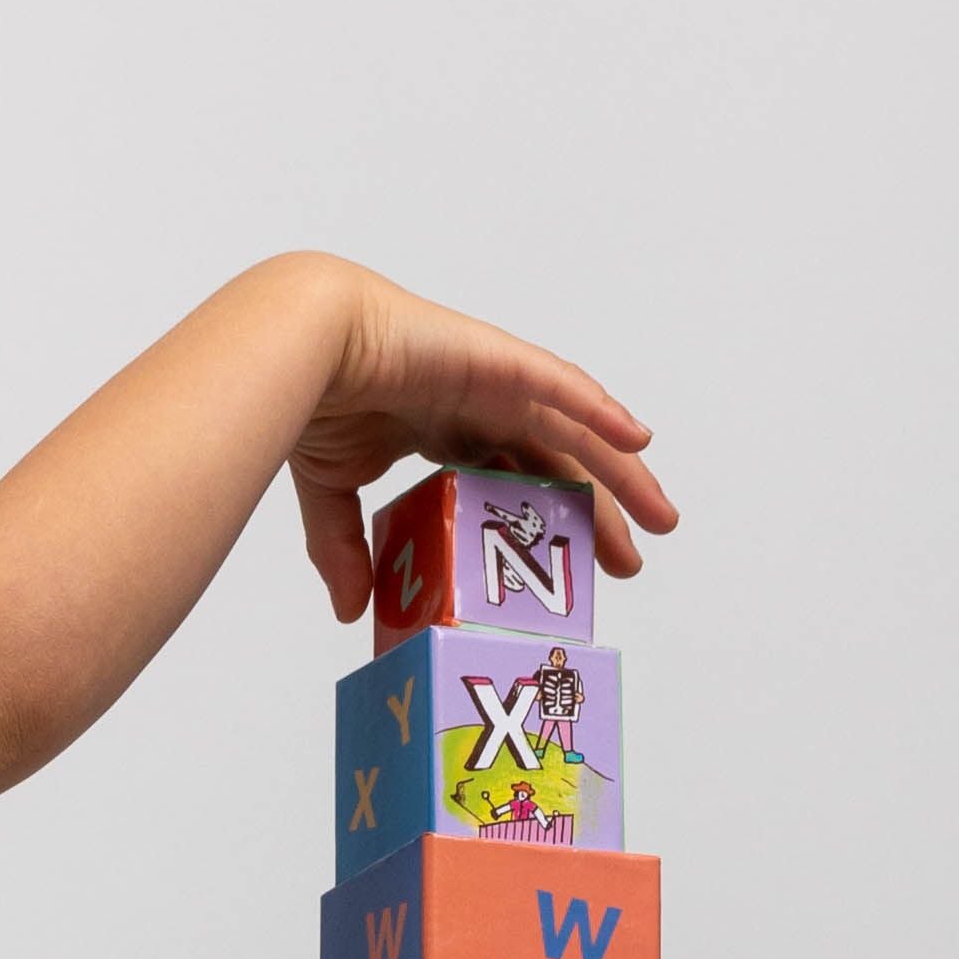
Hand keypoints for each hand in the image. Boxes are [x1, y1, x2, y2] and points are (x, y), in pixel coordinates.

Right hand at [286, 267, 675, 625]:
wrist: (300, 347)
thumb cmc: (312, 398)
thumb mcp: (332, 493)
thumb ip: (344, 551)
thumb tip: (351, 612)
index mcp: (444, 429)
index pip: (513, 481)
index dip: (545, 524)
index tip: (573, 572)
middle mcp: (479, 405)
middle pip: (558, 464)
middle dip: (599, 512)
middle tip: (630, 560)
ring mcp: (494, 380)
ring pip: (574, 432)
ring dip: (620, 474)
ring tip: (658, 516)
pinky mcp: (498, 361)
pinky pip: (561, 388)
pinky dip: (599, 411)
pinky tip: (636, 440)